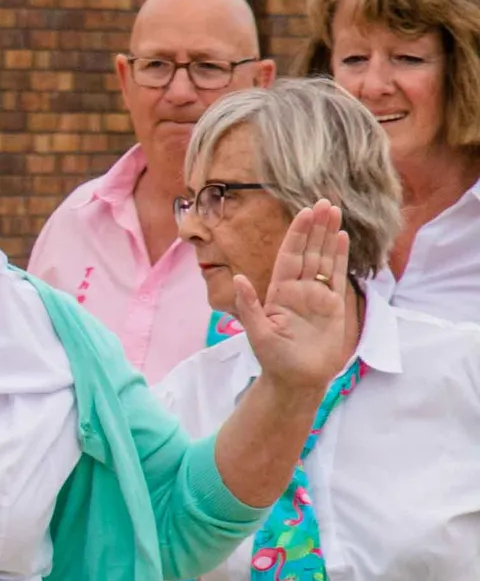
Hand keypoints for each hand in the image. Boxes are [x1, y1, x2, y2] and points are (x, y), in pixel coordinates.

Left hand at [227, 198, 356, 394]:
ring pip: (324, 258)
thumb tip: (238, 278)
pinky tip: (342, 237)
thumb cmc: (274, 359)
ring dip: (329, 235)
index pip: (289, 256)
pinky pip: (337, 275)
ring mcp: (317, 295)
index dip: (297, 235)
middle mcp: (298, 289)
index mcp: (278, 292)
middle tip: (324, 201)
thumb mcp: (257, 333)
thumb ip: (249, 305)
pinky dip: (340, 256)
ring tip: (334, 211)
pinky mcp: (334, 305)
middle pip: (308, 251)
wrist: (297, 380)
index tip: (304, 213)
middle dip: (315, 227)